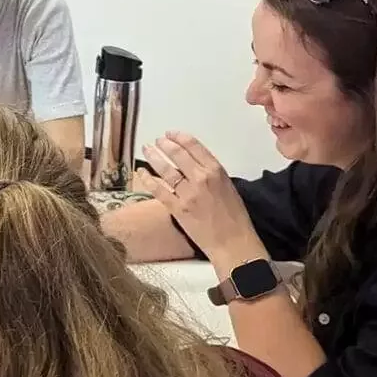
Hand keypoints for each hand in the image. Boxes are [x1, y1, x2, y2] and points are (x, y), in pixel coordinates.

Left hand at [143, 132, 264, 264]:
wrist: (232, 242)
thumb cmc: (235, 216)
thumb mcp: (227, 186)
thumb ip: (211, 173)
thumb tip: (193, 164)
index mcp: (216, 171)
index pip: (193, 146)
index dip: (179, 137)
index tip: (170, 134)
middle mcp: (200, 179)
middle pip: (177, 155)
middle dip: (164, 145)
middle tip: (157, 141)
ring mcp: (187, 194)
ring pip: (165, 170)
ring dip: (153, 157)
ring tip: (146, 149)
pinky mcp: (177, 209)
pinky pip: (158, 190)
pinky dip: (148, 179)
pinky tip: (141, 172)